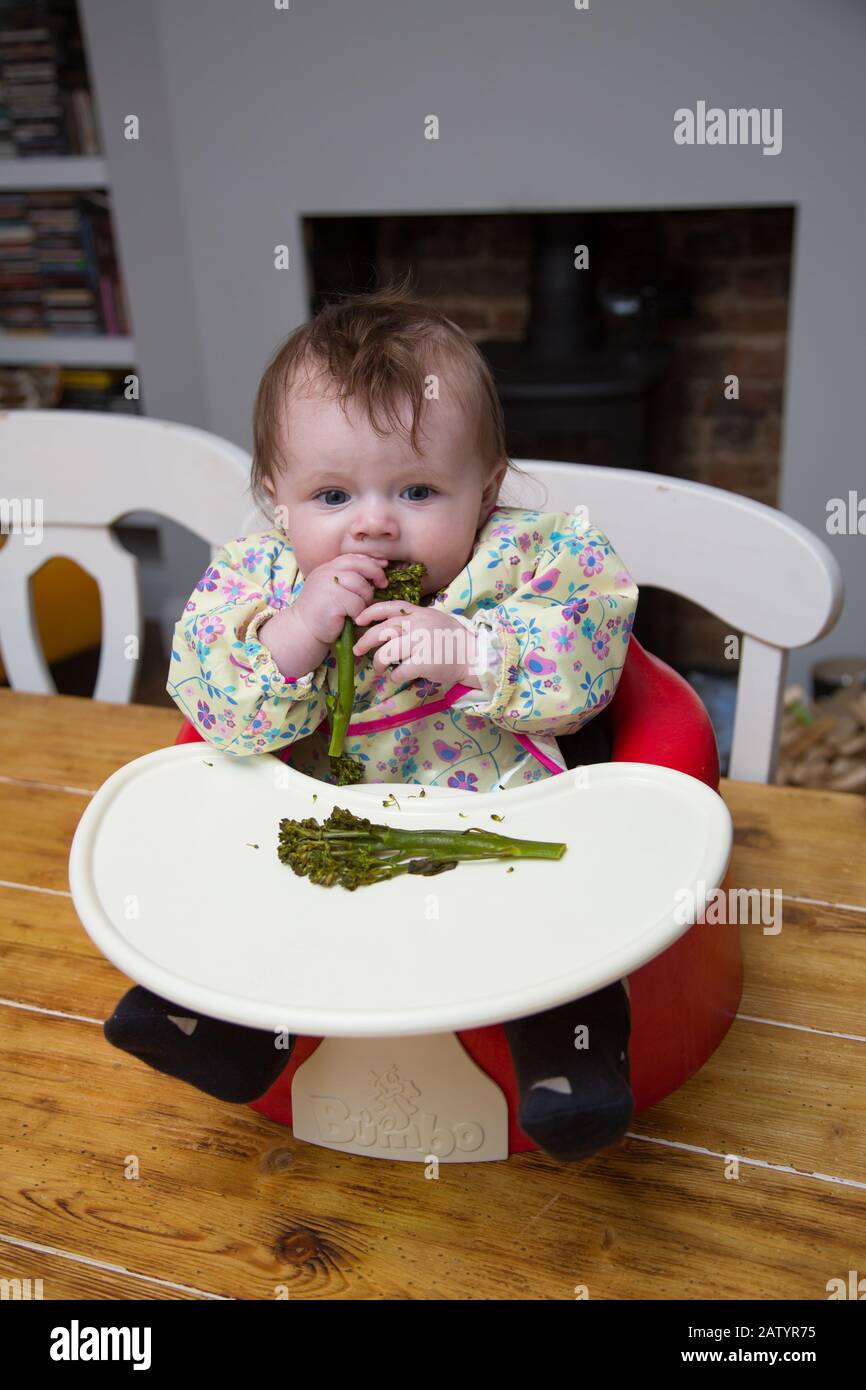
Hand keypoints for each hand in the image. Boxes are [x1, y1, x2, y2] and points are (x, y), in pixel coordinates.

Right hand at [292, 553, 389, 645]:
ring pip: (360, 586)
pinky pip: (356, 603)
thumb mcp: (333, 589)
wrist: (303, 630)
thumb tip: (379, 566)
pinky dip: (358, 613)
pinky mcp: (332, 600)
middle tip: (383, 584)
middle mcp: (326, 573)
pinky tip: (351, 618)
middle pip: (359, 565)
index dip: (370, 561)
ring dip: (366, 598)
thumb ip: (349, 578)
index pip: (353, 557)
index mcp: (327, 568)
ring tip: (359, 609)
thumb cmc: (322, 612)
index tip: (383, 566)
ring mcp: (327, 585)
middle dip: (375, 573)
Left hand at [352, 601, 476, 687]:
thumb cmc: (452, 640)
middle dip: (365, 641)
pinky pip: (399, 672)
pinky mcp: (424, 663)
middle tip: (357, 650)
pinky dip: (395, 677)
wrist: (473, 656)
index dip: (370, 612)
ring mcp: (421, 644)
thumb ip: (414, 620)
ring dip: (378, 663)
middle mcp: (418, 625)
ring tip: (378, 668)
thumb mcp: (434, 619)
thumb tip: (387, 627)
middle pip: (382, 632)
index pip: (390, 607)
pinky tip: (399, 677)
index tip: (358, 620)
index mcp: (419, 613)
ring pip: (386, 653)